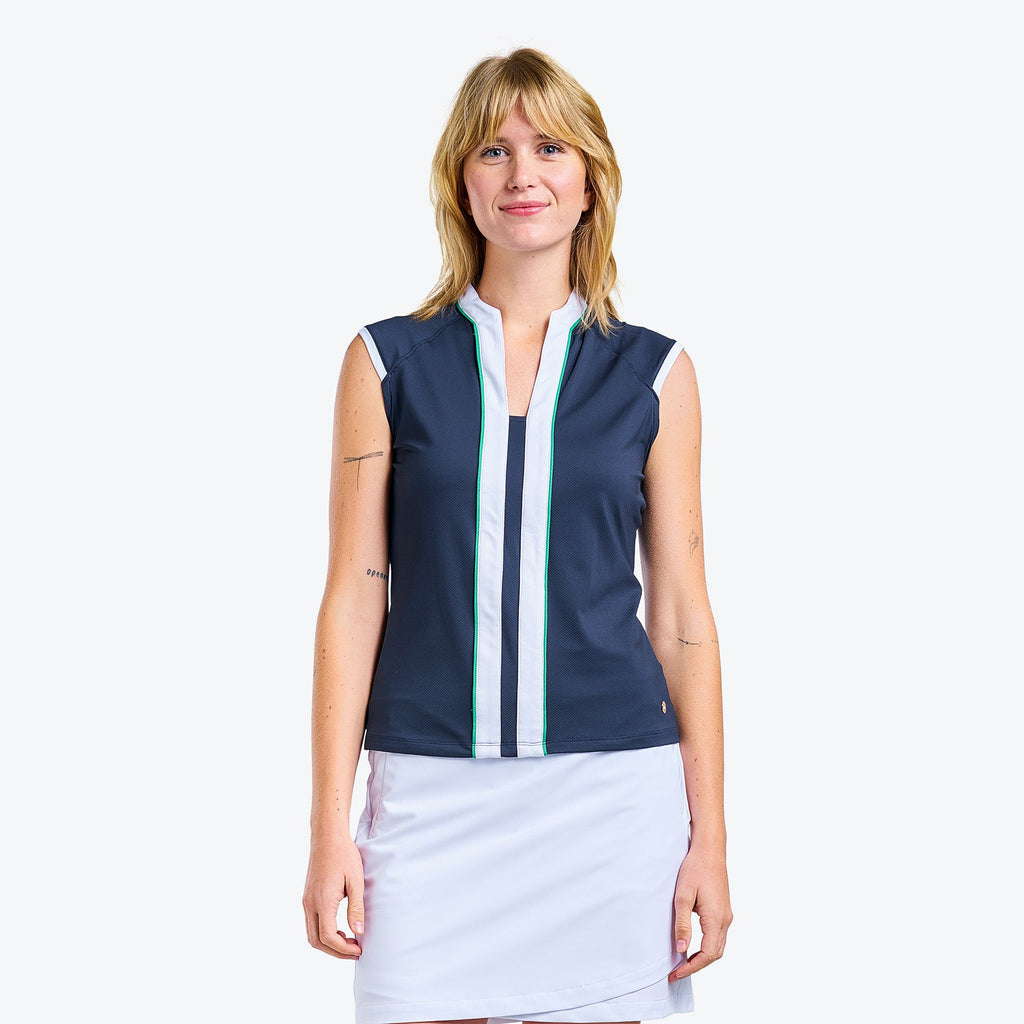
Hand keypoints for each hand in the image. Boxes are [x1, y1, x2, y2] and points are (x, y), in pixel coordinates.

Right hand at [302, 836, 365, 959]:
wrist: (327, 836)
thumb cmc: (344, 855)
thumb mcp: (355, 880)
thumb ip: (356, 908)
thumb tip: (358, 932)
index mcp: (322, 901)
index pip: (328, 937)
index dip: (343, 949)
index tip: (359, 950)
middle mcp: (310, 904)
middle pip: (316, 941)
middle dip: (335, 951)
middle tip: (355, 951)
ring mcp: (306, 901)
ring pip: (312, 934)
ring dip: (329, 943)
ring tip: (349, 941)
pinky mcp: (307, 897)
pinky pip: (312, 923)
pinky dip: (324, 933)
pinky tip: (340, 928)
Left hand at [668, 842, 732, 980]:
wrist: (709, 850)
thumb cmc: (695, 869)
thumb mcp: (683, 896)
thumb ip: (682, 924)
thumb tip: (681, 950)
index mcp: (716, 919)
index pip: (707, 954)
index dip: (692, 967)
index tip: (676, 973)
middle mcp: (725, 920)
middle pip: (715, 954)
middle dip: (697, 966)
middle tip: (677, 971)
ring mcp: (726, 915)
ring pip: (718, 946)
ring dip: (702, 957)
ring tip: (683, 962)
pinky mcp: (724, 910)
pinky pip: (718, 936)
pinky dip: (707, 946)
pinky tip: (693, 945)